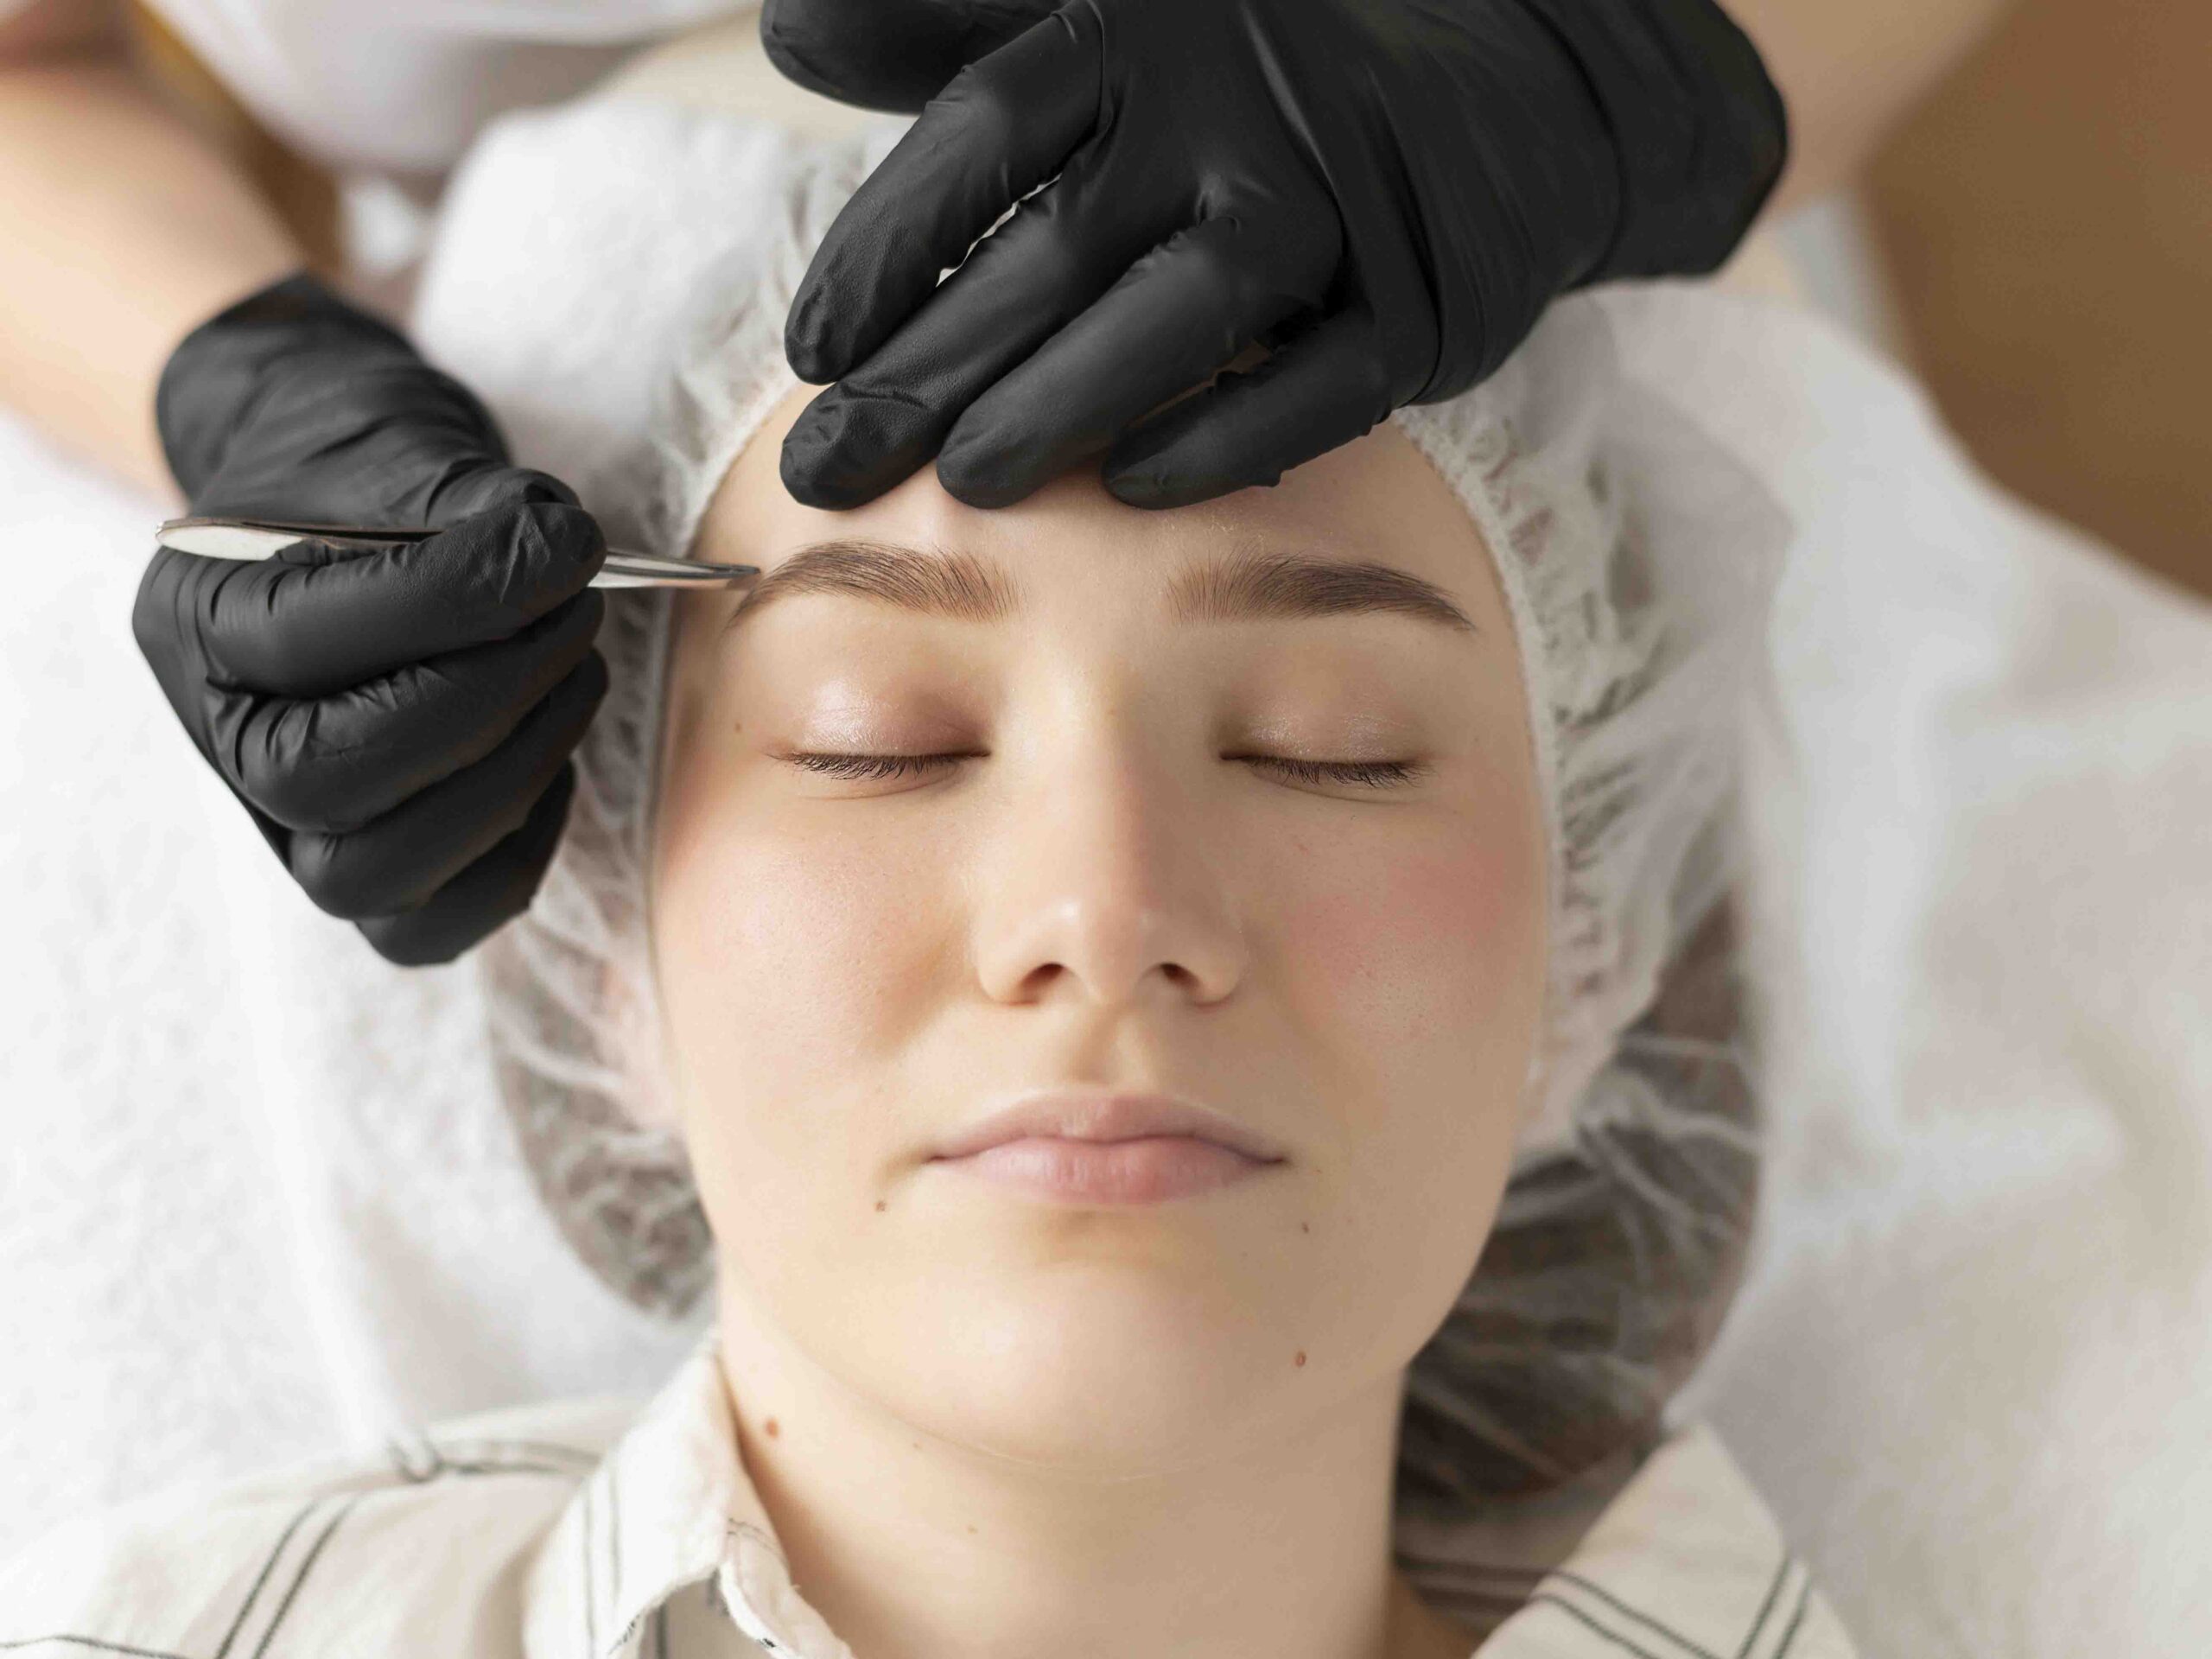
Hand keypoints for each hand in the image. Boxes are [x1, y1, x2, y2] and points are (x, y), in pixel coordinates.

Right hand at [135, 272, 607, 964]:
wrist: (341, 503)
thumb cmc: (364, 478)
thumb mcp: (397, 451)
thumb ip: (467, 506)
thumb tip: (559, 551)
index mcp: (196, 619)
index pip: (310, 638)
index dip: (459, 600)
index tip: (567, 550)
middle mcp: (223, 736)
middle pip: (329, 778)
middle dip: (486, 700)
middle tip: (576, 619)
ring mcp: (284, 823)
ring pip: (371, 874)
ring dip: (507, 780)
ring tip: (575, 677)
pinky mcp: (362, 870)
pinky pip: (431, 924)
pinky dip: (512, 854)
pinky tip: (555, 762)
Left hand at [766, 0, 1785, 511]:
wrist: (1499, 91)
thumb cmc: (1253, 75)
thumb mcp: (1110, 22)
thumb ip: (950, 28)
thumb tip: (791, 31)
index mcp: (1141, 29)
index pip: (985, 130)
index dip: (887, 245)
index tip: (814, 346)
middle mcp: (1233, 110)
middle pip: (1054, 249)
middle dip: (927, 370)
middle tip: (829, 465)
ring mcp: (1332, 207)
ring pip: (1176, 316)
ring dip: (1057, 407)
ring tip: (961, 486)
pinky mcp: (1418, 307)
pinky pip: (1315, 386)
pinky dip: (1220, 440)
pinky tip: (1127, 488)